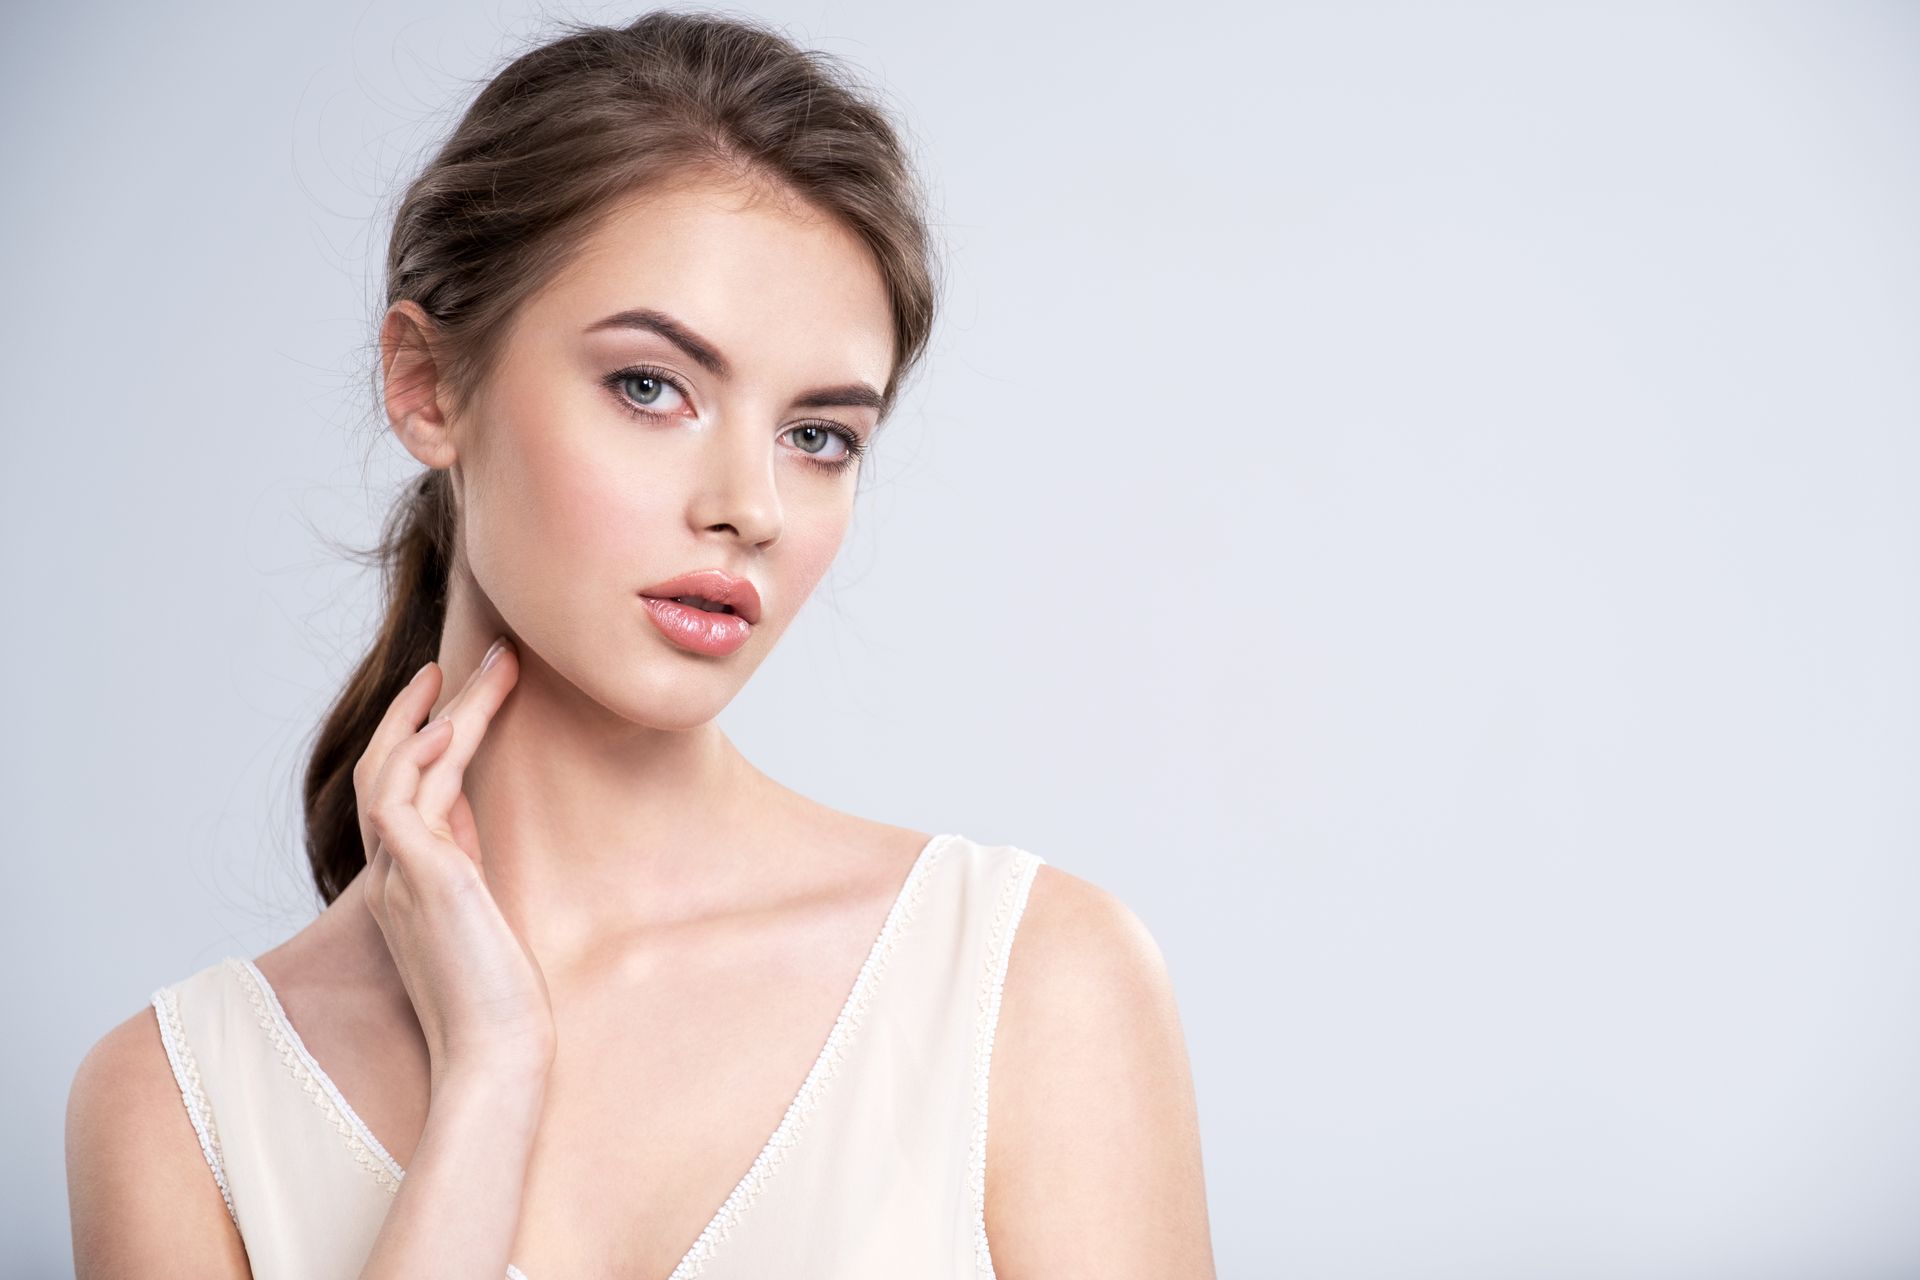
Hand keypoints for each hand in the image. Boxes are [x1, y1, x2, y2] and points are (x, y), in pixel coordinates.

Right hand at [354, 636, 554, 1085]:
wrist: (494, 1057)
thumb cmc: (500, 1002)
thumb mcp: (487, 916)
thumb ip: (472, 867)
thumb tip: (478, 815)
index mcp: (410, 881)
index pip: (406, 790)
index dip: (429, 738)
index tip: (459, 696)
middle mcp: (393, 874)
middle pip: (391, 766)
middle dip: (426, 709)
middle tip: (466, 657)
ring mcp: (398, 877)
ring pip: (400, 769)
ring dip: (444, 712)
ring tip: (490, 664)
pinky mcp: (418, 882)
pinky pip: (404, 799)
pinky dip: (426, 755)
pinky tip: (456, 720)